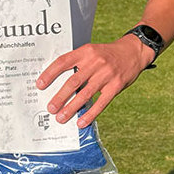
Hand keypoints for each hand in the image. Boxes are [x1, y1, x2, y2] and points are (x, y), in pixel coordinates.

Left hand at [36, 35, 151, 127]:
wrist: (133, 51)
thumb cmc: (107, 54)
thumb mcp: (92, 52)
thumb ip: (78, 63)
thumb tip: (57, 82)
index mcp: (85, 51)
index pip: (63, 62)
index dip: (50, 74)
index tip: (40, 85)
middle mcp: (95, 62)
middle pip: (73, 81)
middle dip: (59, 97)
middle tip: (50, 108)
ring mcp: (106, 74)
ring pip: (85, 94)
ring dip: (71, 108)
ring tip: (61, 117)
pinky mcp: (116, 86)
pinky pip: (101, 103)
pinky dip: (90, 114)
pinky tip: (81, 122)